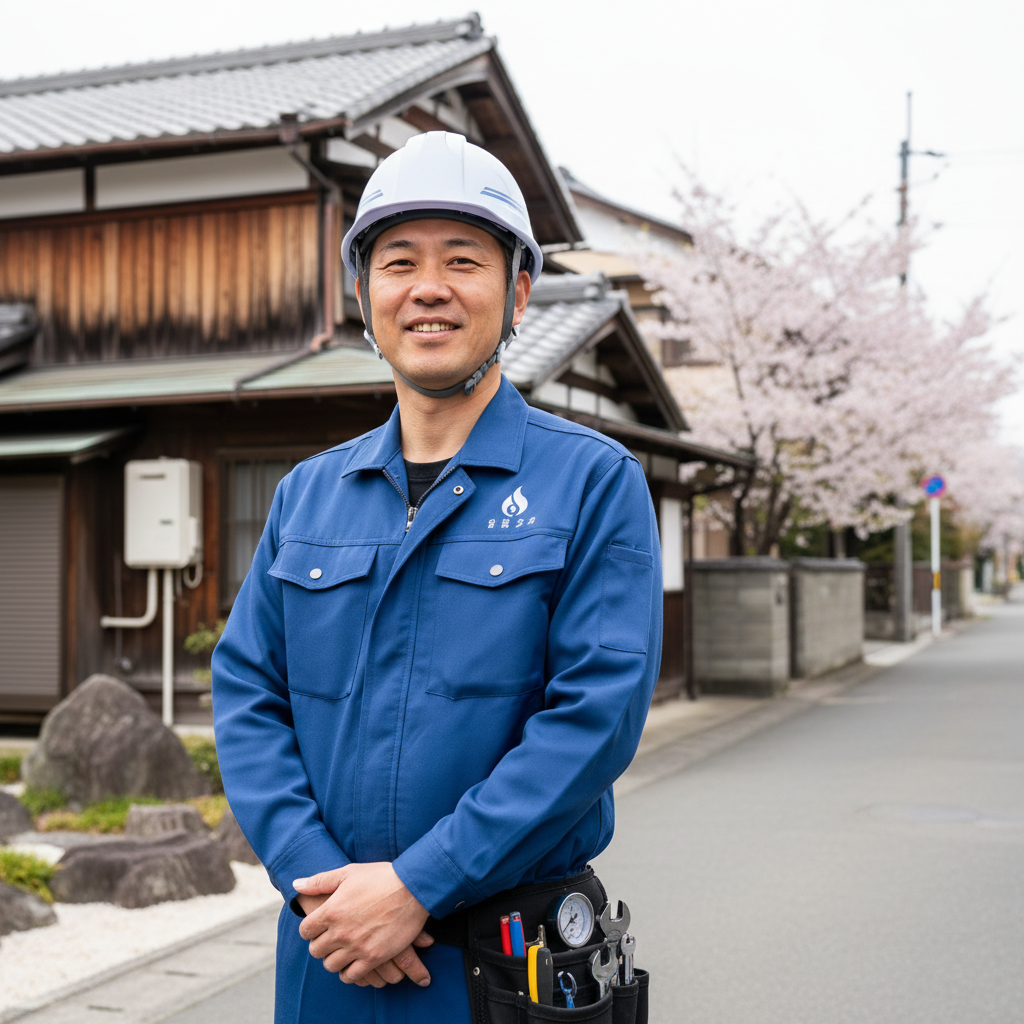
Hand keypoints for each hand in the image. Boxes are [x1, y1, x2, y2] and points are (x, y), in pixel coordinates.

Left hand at [294, 863, 432, 986]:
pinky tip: (354, 962)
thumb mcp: (348, 872)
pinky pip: (351, 975)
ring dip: (334, 959)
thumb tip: (296, 885)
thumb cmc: (380, 877)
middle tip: (331, 939)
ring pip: (331, 965)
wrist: (413, 888)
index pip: (305, 930)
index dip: (310, 929)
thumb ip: (320, 881)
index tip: (319, 927)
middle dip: (320, 945)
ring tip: (342, 951)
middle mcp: (340, 931)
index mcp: (331, 910)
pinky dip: (348, 972)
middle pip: (316, 951)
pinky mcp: (373, 957)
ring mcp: (356, 946)